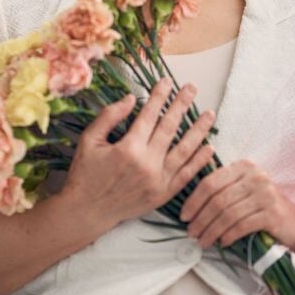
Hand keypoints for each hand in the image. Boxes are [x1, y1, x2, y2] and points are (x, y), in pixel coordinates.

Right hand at [61, 79, 215, 233]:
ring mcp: (158, 180)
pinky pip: (186, 175)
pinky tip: (209, 147)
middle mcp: (147, 163)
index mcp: (128, 148)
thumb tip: (131, 99)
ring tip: (209, 114)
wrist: (87, 212)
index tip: (167, 81)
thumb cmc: (85, 175)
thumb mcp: (88, 140)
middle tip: (192, 88)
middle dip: (182, 105)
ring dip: (198, 130)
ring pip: (184, 150)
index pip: (149, 115)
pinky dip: (199, 161)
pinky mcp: (163, 194)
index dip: (159, 96)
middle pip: (170, 128)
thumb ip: (109, 117)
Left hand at [180, 159, 294, 249]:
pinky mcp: (273, 213)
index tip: (183, 216)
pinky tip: (222, 242)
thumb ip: (222, 190)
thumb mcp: (243, 191)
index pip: (211, 181)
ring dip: (211, 230)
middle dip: (200, 219)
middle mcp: (256, 176)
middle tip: (191, 233)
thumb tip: (189, 206)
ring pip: (227, 214)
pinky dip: (228, 235)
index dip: (193, 200)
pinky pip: (242, 225)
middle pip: (217, 198)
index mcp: (244, 166)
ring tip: (202, 241)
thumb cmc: (263, 208)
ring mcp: (266, 193)